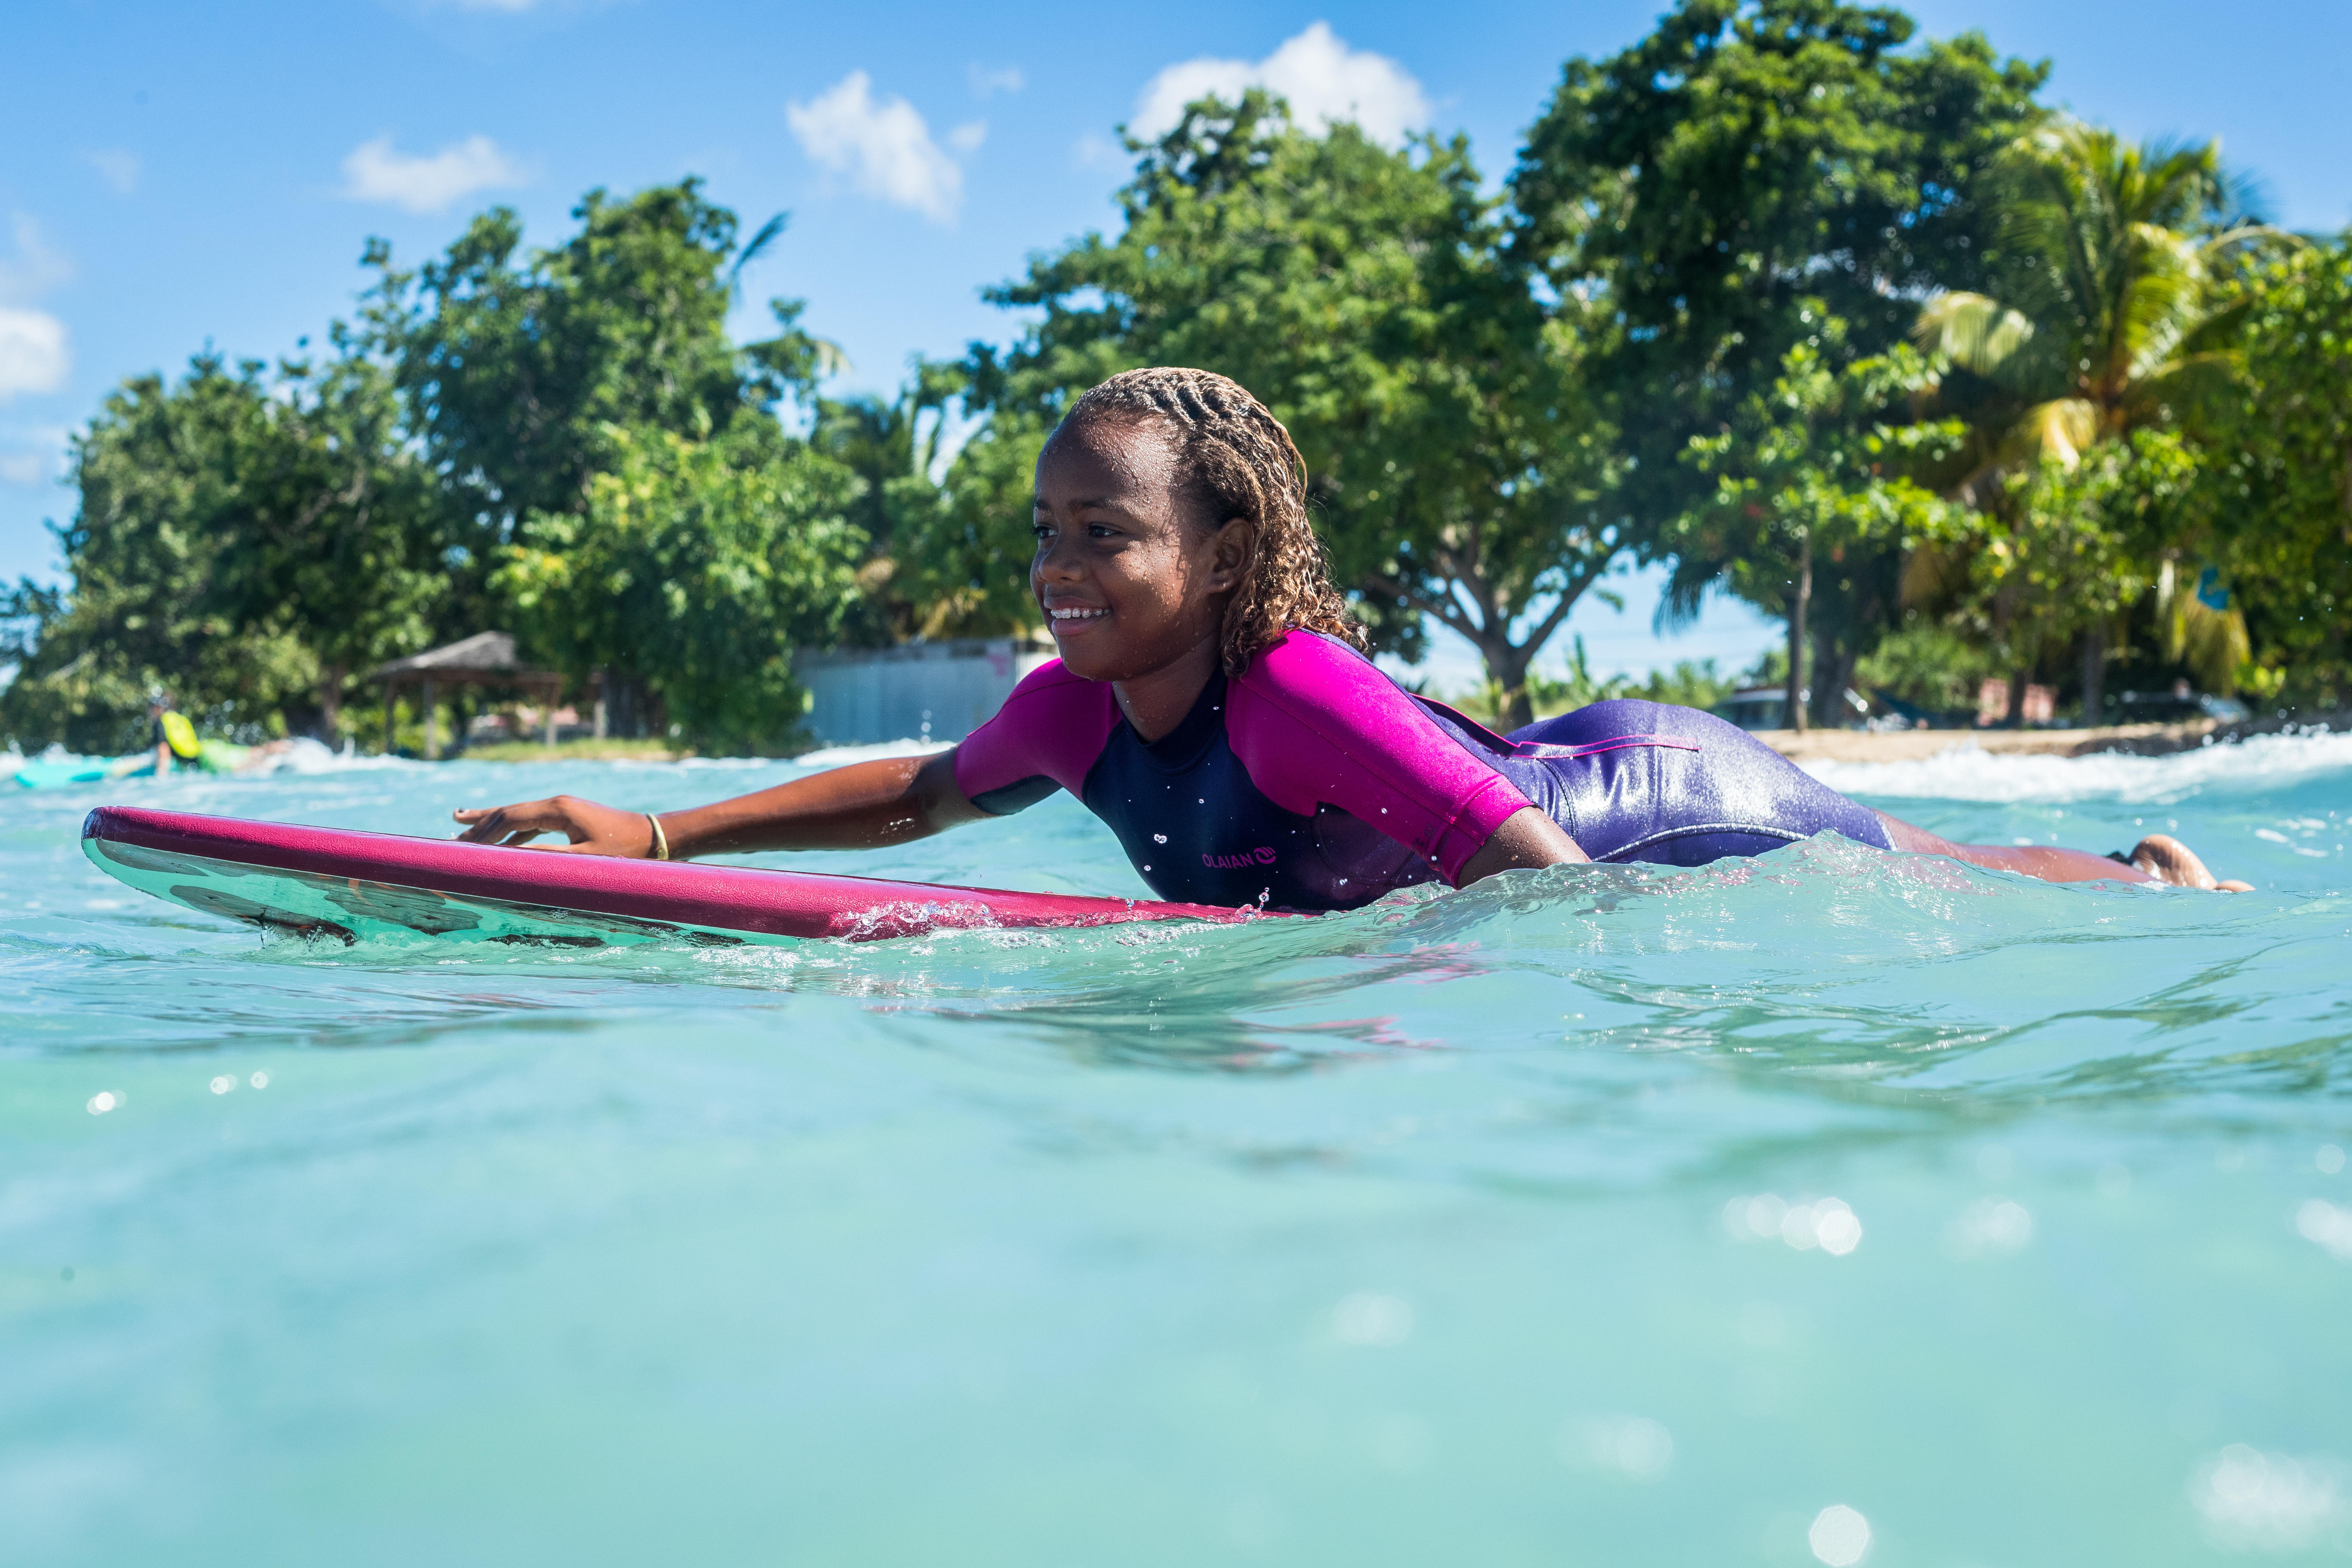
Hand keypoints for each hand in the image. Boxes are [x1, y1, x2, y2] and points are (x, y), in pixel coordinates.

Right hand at [452, 795, 655, 856]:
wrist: (653, 836)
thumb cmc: (624, 851)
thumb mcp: (584, 859)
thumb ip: (547, 858)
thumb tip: (510, 860)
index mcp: (558, 810)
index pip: (509, 818)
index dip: (483, 834)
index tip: (462, 849)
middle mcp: (556, 803)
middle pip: (508, 813)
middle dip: (479, 827)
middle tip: (451, 841)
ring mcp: (562, 807)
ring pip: (517, 815)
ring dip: (491, 825)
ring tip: (460, 828)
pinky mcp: (568, 815)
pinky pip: (532, 822)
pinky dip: (513, 830)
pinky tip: (499, 840)